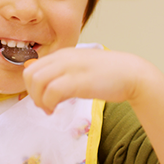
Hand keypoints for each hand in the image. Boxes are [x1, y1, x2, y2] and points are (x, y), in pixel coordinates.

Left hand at [22, 48, 146, 113]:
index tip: (41, 97)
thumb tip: (45, 89)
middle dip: (32, 93)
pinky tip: (55, 109)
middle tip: (43, 105)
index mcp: (63, 54)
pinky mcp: (79, 81)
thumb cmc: (108, 74)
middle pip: (30, 74)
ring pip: (37, 82)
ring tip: (49, 108)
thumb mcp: (80, 69)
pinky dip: (49, 103)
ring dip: (39, 99)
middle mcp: (64, 58)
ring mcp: (71, 68)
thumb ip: (63, 75)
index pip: (32, 67)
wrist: (132, 73)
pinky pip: (52, 92)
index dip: (31, 86)